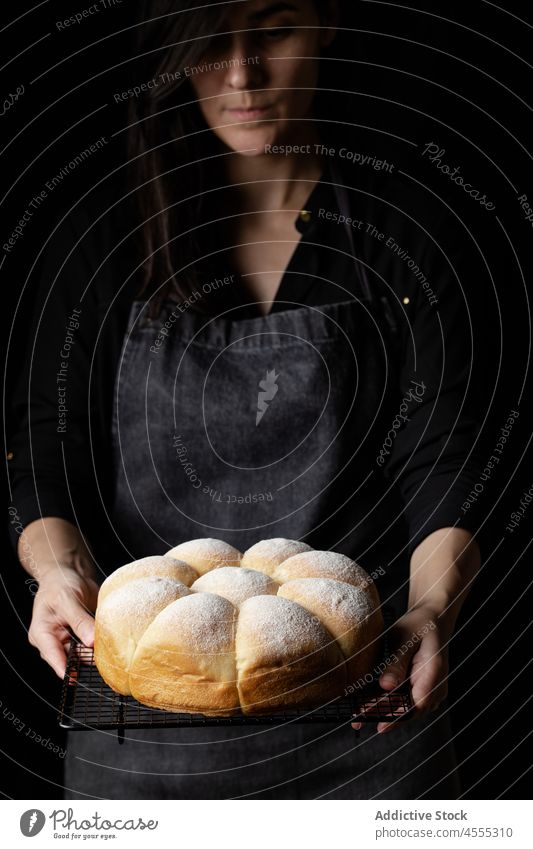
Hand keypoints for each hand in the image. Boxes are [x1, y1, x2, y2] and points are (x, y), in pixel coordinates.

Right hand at [28, 564, 99, 678]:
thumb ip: (79, 621)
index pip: (52, 655)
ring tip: (108, 649)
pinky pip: (91, 647)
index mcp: (42, 634)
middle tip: (102, 657)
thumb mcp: (67, 599)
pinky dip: (100, 646)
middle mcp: (55, 641)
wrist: (70, 573)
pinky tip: (110, 644)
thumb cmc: (60, 583)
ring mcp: (69, 640)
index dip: (63, 669)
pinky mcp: (82, 638)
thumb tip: (91, 641)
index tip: (74, 679)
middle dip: (86, 659)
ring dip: (95, 653)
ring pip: (83, 655)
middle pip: (70, 659)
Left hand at [351, 604, 452, 733]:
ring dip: (384, 711)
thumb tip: (386, 687)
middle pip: (410, 708)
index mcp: (434, 671)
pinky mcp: (422, 687)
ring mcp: (431, 688)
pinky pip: (406, 699)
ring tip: (358, 715)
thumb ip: (396, 663)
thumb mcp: (404, 637)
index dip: (397, 715)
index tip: (377, 721)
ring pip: (407, 706)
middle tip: (358, 719)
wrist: (432, 619)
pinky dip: (388, 702)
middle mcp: (436, 685)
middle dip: (384, 715)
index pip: (417, 703)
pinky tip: (369, 704)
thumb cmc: (418, 625)